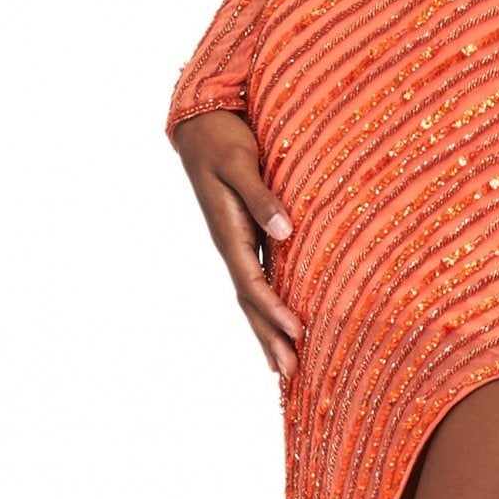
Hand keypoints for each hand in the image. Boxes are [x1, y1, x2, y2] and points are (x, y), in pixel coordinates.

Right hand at [172, 108, 303, 377]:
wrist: (200, 124)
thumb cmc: (222, 140)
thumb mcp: (240, 163)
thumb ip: (261, 197)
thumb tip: (284, 233)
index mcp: (228, 232)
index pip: (253, 282)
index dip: (275, 309)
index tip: (298, 332)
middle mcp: (230, 244)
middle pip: (250, 303)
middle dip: (269, 338)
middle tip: (290, 375)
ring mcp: (235, 243)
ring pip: (251, 297)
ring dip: (267, 331)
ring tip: (283, 367)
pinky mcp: (243, 236)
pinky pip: (255, 281)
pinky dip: (266, 308)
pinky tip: (279, 323)